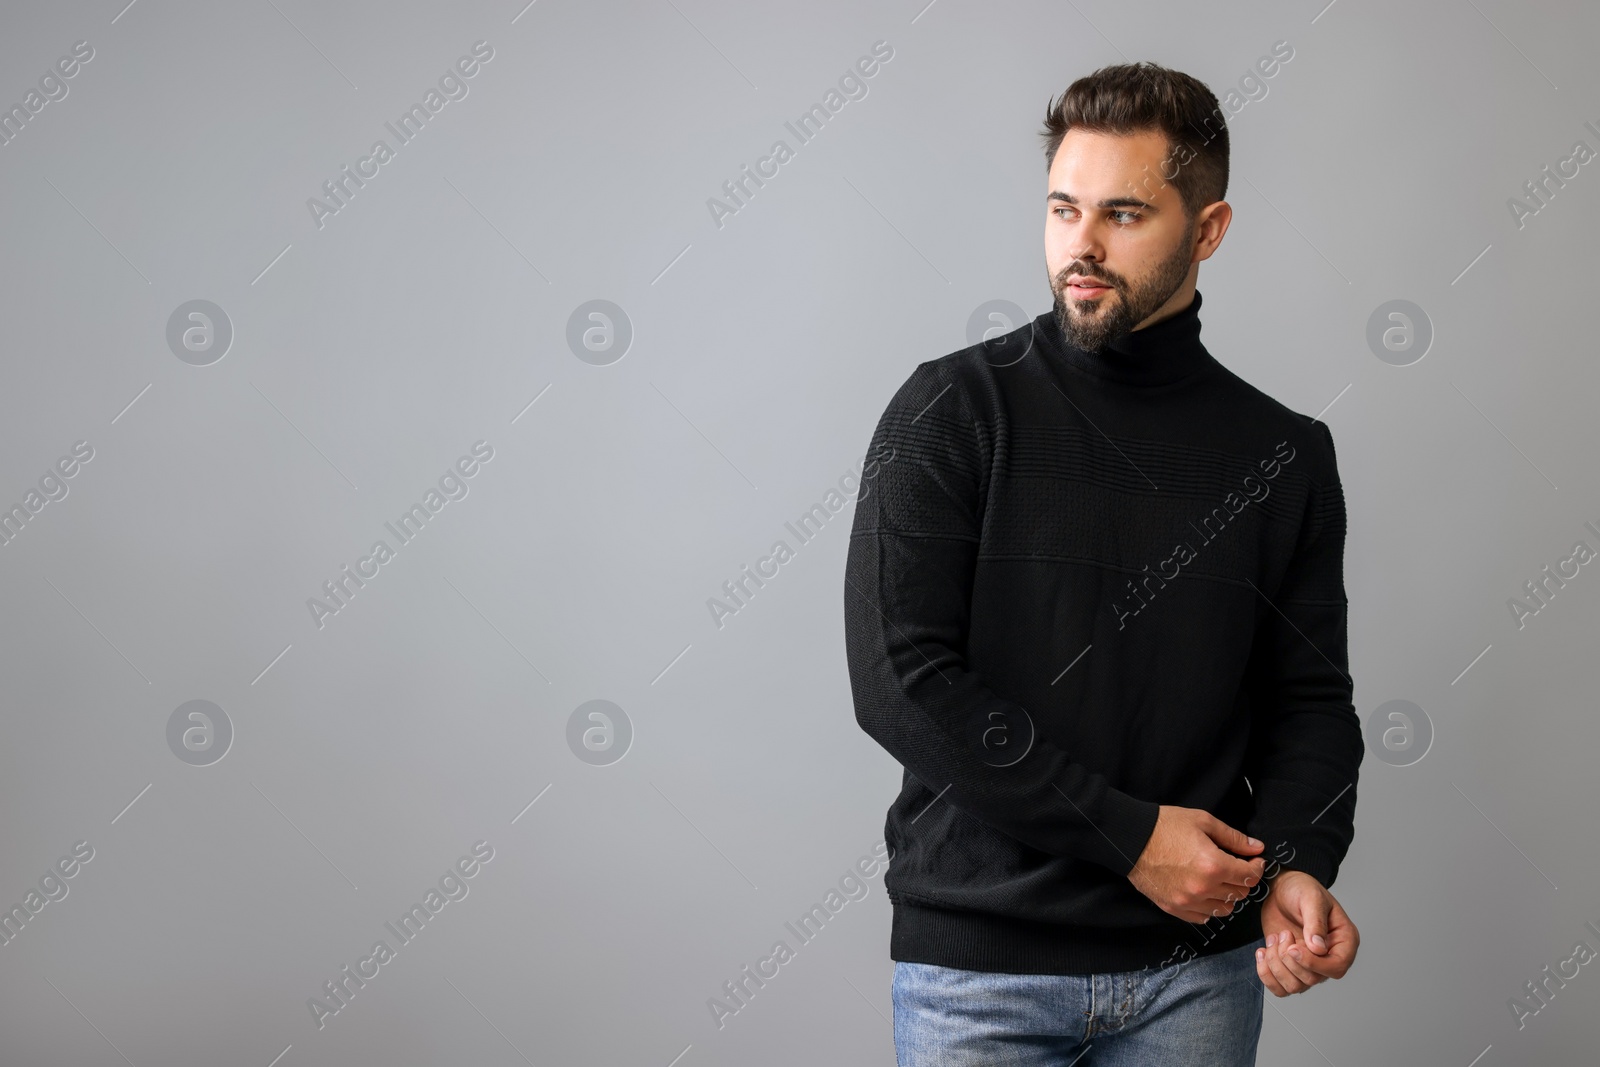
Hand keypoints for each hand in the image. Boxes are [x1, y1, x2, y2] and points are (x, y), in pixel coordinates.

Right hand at [1127, 806, 1265, 923]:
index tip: (1254, 860)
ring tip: (1220, 880)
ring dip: (1228, 896)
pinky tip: (1204, 892)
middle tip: (1237, 867)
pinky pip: (1203, 917)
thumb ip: (1233, 838)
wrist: (1131, 839)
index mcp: (1213, 865)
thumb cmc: (1166, 826)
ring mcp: (1188, 901)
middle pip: (1240, 894)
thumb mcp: (1203, 822)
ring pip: (1224, 909)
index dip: (1257, 867)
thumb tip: (1256, 848)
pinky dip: (1209, 907)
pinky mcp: (1174, 908)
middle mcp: (1203, 888)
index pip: (1249, 876)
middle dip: (1243, 880)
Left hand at [1256, 870, 1359, 996]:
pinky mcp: (1290, 968)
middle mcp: (1329, 958)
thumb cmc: (1300, 889)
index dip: (1314, 964)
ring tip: (1273, 939)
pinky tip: (1262, 951)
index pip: (1337, 967)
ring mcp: (1309, 965)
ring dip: (1276, 965)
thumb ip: (1315, 922)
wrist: (1279, 889)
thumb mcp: (1310, 898)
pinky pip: (1280, 988)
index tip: (1293, 949)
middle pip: (1312, 980)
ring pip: (1294, 987)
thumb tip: (1318, 949)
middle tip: (1282, 933)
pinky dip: (1266, 974)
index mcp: (1344, 941)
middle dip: (1289, 959)